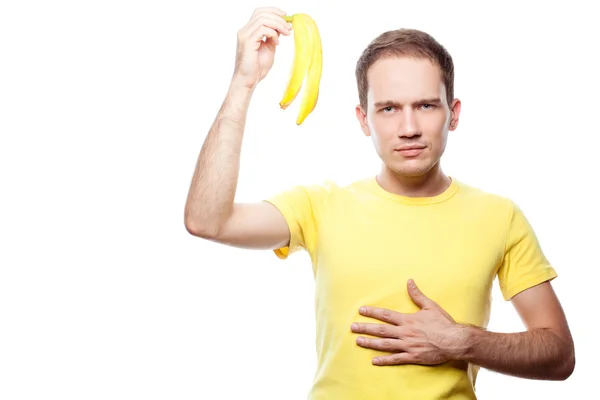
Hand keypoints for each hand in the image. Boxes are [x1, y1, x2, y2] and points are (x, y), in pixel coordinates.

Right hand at [233, 7, 291, 88]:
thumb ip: (273, 36)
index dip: (273, 11)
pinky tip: (276, 43)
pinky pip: (263, 29)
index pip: (259, 12)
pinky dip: (273, 34)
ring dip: (278, 24)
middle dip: (278, 18)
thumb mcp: (269, 48)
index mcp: (249, 31)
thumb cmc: (257, 68)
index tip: (286, 16)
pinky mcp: (247, 41)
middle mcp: (245, 30)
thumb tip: (281, 27)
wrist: (249, 81)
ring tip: (286, 33)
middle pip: (262, 13)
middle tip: (289, 28)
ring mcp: (245, 35)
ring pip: (263, 19)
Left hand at [351, 279, 466, 365]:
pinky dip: (384, 360)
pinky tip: (374, 361)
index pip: (386, 315)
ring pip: (385, 344)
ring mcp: (408, 346)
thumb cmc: (444, 323)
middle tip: (352, 327)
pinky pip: (396, 359)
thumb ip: (417, 295)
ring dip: (370, 343)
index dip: (372, 312)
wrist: (456, 341)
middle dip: (366, 328)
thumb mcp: (430, 306)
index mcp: (408, 320)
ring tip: (358, 341)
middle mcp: (405, 333)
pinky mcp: (413, 357)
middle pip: (381, 330)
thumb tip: (409, 281)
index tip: (361, 310)